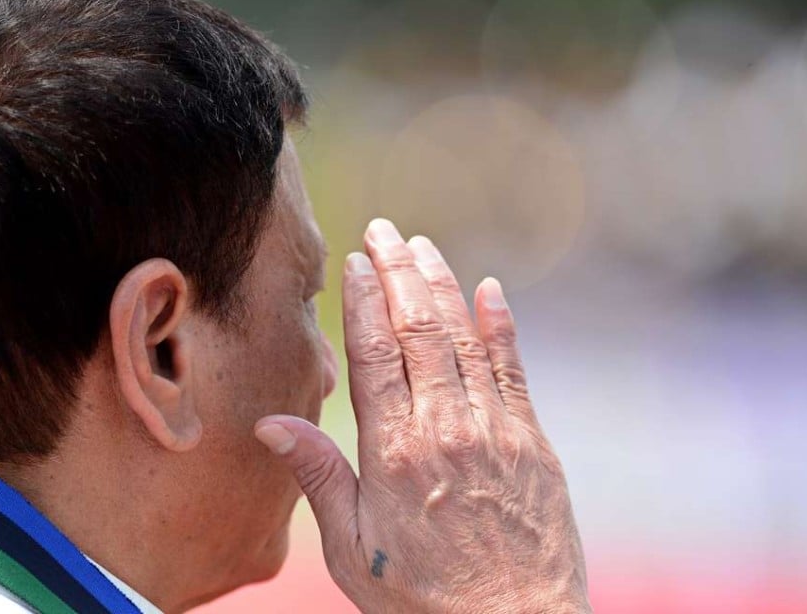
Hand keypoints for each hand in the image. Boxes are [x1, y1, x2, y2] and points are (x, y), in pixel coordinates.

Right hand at [254, 218, 590, 613]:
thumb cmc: (422, 599)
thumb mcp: (352, 549)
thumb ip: (318, 477)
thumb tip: (273, 423)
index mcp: (394, 453)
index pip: (376, 354)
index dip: (366, 300)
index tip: (357, 260)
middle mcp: (447, 428)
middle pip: (420, 330)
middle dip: (400, 272)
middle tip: (384, 230)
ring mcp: (496, 430)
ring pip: (465, 338)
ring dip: (442, 285)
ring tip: (423, 246)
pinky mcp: (533, 442)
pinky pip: (513, 368)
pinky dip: (500, 324)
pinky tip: (490, 290)